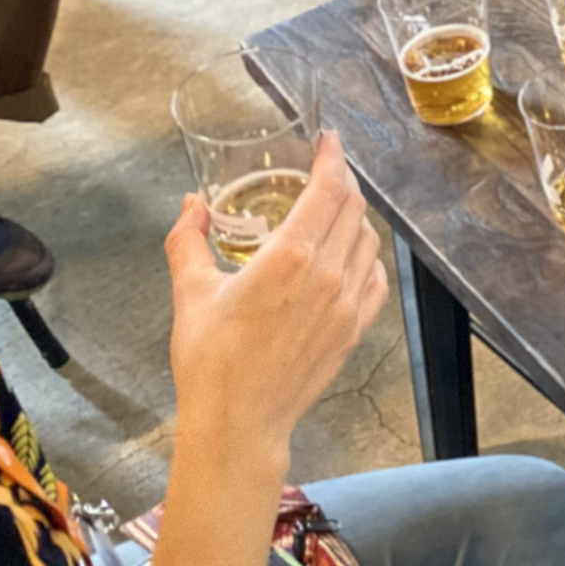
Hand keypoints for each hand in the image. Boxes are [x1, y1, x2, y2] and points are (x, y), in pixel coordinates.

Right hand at [165, 132, 389, 441]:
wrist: (238, 424)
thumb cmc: (210, 362)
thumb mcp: (190, 294)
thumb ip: (188, 241)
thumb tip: (191, 205)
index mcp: (289, 258)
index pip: (328, 190)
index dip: (333, 158)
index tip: (328, 141)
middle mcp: (327, 275)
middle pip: (352, 208)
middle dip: (342, 182)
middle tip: (324, 172)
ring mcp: (346, 305)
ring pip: (367, 241)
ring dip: (354, 218)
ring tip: (333, 211)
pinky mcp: (354, 331)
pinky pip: (376, 281)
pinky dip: (367, 258)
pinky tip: (350, 257)